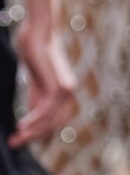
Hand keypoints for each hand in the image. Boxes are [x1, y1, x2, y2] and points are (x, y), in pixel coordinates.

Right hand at [9, 17, 76, 147]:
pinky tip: (21, 126)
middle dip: (34, 137)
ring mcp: (66, 91)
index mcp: (65, 93)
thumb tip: (32, 119)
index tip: (21, 139)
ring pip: (50, 121)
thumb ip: (36, 97)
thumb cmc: (35, 50)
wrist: (39, 30)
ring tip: (15, 139)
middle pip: (54, 126)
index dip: (39, 133)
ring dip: (32, 132)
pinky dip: (34, 120)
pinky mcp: (58, 86)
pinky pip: (46, 110)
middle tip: (14, 144)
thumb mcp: (34, 80)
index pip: (55, 122)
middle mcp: (69, 94)